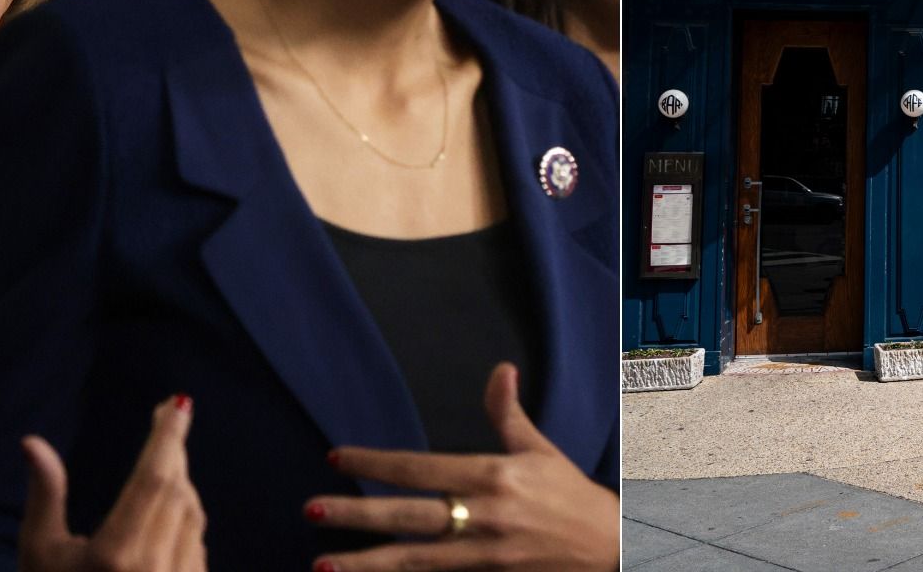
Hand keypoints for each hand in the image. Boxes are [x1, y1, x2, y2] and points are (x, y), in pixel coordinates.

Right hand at [20, 396, 206, 571]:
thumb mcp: (38, 555)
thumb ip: (45, 497)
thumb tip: (33, 442)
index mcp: (115, 558)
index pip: (153, 481)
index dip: (167, 438)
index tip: (176, 405)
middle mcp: (154, 571)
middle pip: (178, 493)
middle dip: (174, 454)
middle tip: (167, 421)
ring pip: (192, 518)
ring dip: (182, 486)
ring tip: (165, 461)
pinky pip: (196, 547)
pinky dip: (185, 521)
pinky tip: (169, 510)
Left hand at [308, 363, 618, 571]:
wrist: (610, 548)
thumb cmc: (570, 497)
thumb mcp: (540, 450)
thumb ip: (508, 413)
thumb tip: (501, 370)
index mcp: (493, 476)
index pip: (421, 467)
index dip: (377, 463)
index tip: (338, 458)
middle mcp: (485, 515)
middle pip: (409, 516)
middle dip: (358, 514)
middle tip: (312, 509)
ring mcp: (485, 553)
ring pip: (414, 560)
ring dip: (366, 564)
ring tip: (322, 565)